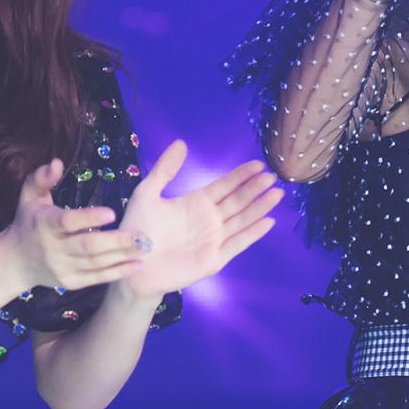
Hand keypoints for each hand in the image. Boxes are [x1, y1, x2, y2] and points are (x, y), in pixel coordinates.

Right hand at [5, 159, 146, 291]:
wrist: (16, 261)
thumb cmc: (29, 222)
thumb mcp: (29, 196)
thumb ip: (42, 179)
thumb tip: (57, 162)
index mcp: (45, 224)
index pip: (68, 222)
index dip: (89, 218)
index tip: (112, 213)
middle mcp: (53, 248)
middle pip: (87, 246)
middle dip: (116, 242)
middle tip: (143, 236)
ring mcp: (62, 268)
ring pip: (95, 263)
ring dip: (123, 257)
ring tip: (146, 248)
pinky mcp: (71, 282)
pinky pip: (97, 278)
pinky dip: (118, 273)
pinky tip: (138, 266)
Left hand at [116, 143, 281, 297]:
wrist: (132, 265)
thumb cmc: (138, 230)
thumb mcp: (147, 193)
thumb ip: (165, 170)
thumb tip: (181, 143)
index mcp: (196, 203)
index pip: (225, 186)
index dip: (241, 176)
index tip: (258, 164)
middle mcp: (210, 220)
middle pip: (238, 201)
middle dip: (255, 189)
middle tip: (272, 177)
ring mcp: (214, 239)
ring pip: (243, 220)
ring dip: (260, 207)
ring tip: (277, 194)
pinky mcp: (215, 259)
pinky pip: (238, 244)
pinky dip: (253, 233)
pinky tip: (268, 221)